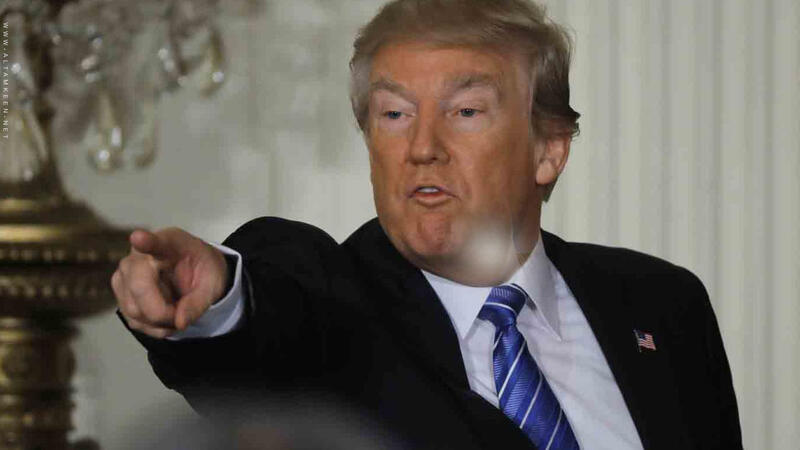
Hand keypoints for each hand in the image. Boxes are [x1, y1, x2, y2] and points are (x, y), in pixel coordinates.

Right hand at [112, 227, 228, 337]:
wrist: (194, 272)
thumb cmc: (203, 270)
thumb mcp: (213, 284)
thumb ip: (199, 302)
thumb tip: (180, 322)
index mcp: (169, 244)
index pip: (155, 242)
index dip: (146, 242)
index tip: (138, 237)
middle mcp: (139, 256)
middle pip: (139, 289)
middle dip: (162, 313)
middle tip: (183, 315)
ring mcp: (124, 275)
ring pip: (134, 310)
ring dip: (160, 322)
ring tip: (177, 310)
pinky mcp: (120, 294)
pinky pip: (134, 321)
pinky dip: (154, 327)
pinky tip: (166, 315)